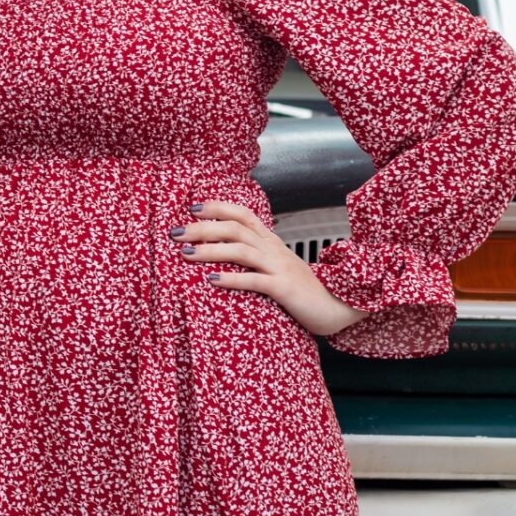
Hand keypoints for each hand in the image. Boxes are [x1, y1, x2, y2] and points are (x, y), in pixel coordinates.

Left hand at [176, 200, 369, 337]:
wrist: (340, 307)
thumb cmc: (303, 290)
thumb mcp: (278, 267)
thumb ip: (257, 257)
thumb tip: (224, 252)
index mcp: (272, 242)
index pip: (243, 214)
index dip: (218, 208)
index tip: (192, 208)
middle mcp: (274, 250)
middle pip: (235, 229)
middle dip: (203, 228)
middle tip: (176, 232)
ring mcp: (280, 268)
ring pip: (242, 251)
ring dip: (211, 250)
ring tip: (186, 253)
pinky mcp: (285, 289)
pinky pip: (256, 281)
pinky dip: (232, 279)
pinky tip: (211, 281)